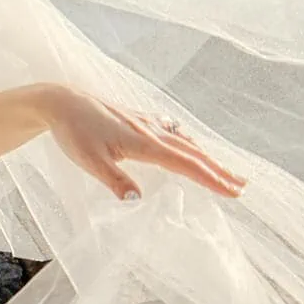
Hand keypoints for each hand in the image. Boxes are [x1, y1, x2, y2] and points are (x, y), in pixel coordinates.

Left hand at [41, 86, 246, 201]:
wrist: (61, 101)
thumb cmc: (73, 131)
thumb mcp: (89, 160)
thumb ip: (114, 180)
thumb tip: (137, 202)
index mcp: (145, 143)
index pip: (186, 164)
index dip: (211, 179)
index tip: (233, 192)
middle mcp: (152, 131)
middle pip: (193, 153)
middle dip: (218, 170)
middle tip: (242, 186)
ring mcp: (146, 123)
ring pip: (185, 141)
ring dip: (207, 157)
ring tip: (225, 170)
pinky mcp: (138, 119)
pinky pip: (172, 132)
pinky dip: (188, 142)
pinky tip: (189, 144)